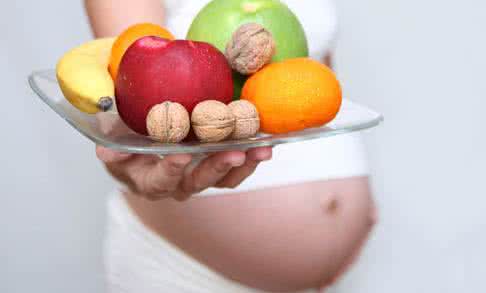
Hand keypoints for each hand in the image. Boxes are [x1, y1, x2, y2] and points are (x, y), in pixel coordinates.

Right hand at [96, 146, 271, 200]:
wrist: (144, 145)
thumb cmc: (127, 142)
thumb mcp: (114, 142)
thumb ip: (112, 147)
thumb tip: (107, 151)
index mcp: (150, 181)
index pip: (159, 180)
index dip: (169, 170)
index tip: (180, 155)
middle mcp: (177, 185)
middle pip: (199, 181)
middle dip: (218, 166)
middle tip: (236, 152)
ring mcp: (200, 178)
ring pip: (224, 178)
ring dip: (244, 164)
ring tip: (262, 149)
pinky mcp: (217, 168)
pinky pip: (237, 168)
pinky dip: (251, 156)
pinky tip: (265, 142)